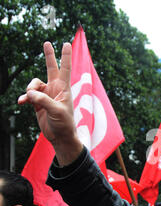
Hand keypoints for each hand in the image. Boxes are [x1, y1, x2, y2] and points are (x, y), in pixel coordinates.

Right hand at [18, 42, 81, 165]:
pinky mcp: (38, 103)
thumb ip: (43, 100)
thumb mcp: (56, 111)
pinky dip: (24, 98)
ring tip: (30, 99)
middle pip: (51, 68)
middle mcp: (55, 89)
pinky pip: (28, 95)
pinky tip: (22, 102)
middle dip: (49, 56)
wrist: (59, 136)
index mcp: (64, 89)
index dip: (65, 56)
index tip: (67, 43)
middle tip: (47, 43)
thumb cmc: (64, 124)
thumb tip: (29, 93)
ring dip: (30, 89)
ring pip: (33, 84)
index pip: (65, 69)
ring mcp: (46, 95)